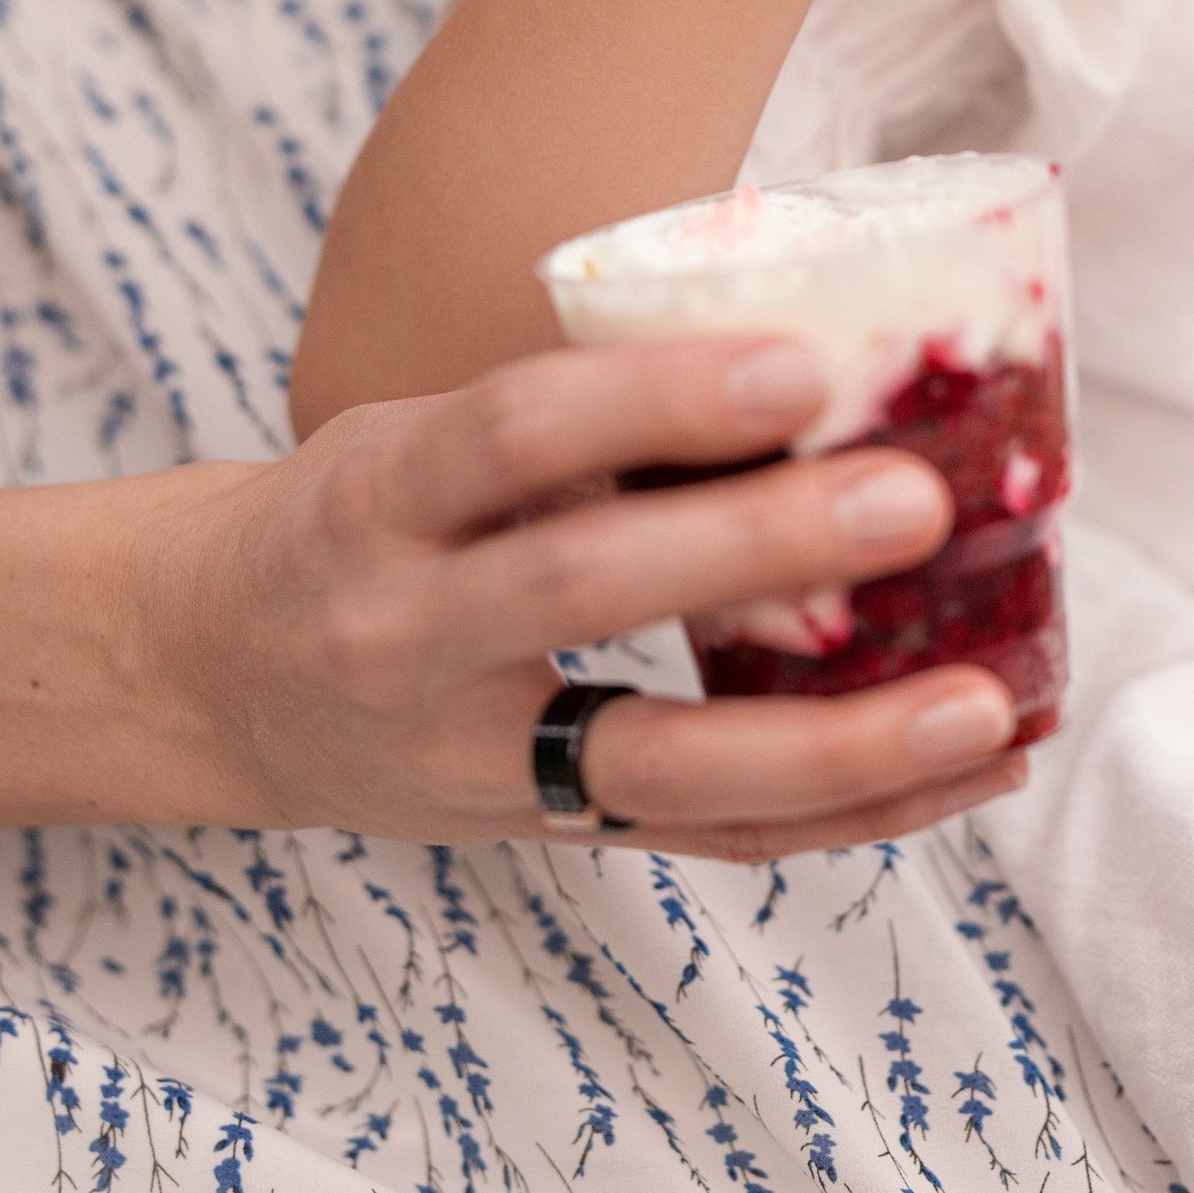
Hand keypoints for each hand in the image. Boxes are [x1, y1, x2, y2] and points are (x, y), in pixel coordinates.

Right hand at [175, 336, 1023, 858]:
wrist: (209, 674)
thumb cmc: (362, 517)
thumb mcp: (417, 436)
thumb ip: (572, 420)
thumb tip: (819, 356)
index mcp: (384, 493)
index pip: (512, 431)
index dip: (654, 399)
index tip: (797, 364)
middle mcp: (408, 629)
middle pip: (587, 587)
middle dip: (759, 550)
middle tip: (914, 502)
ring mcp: (466, 751)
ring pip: (658, 763)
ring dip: (839, 741)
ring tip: (984, 708)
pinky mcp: (533, 829)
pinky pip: (703, 836)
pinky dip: (845, 812)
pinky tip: (961, 775)